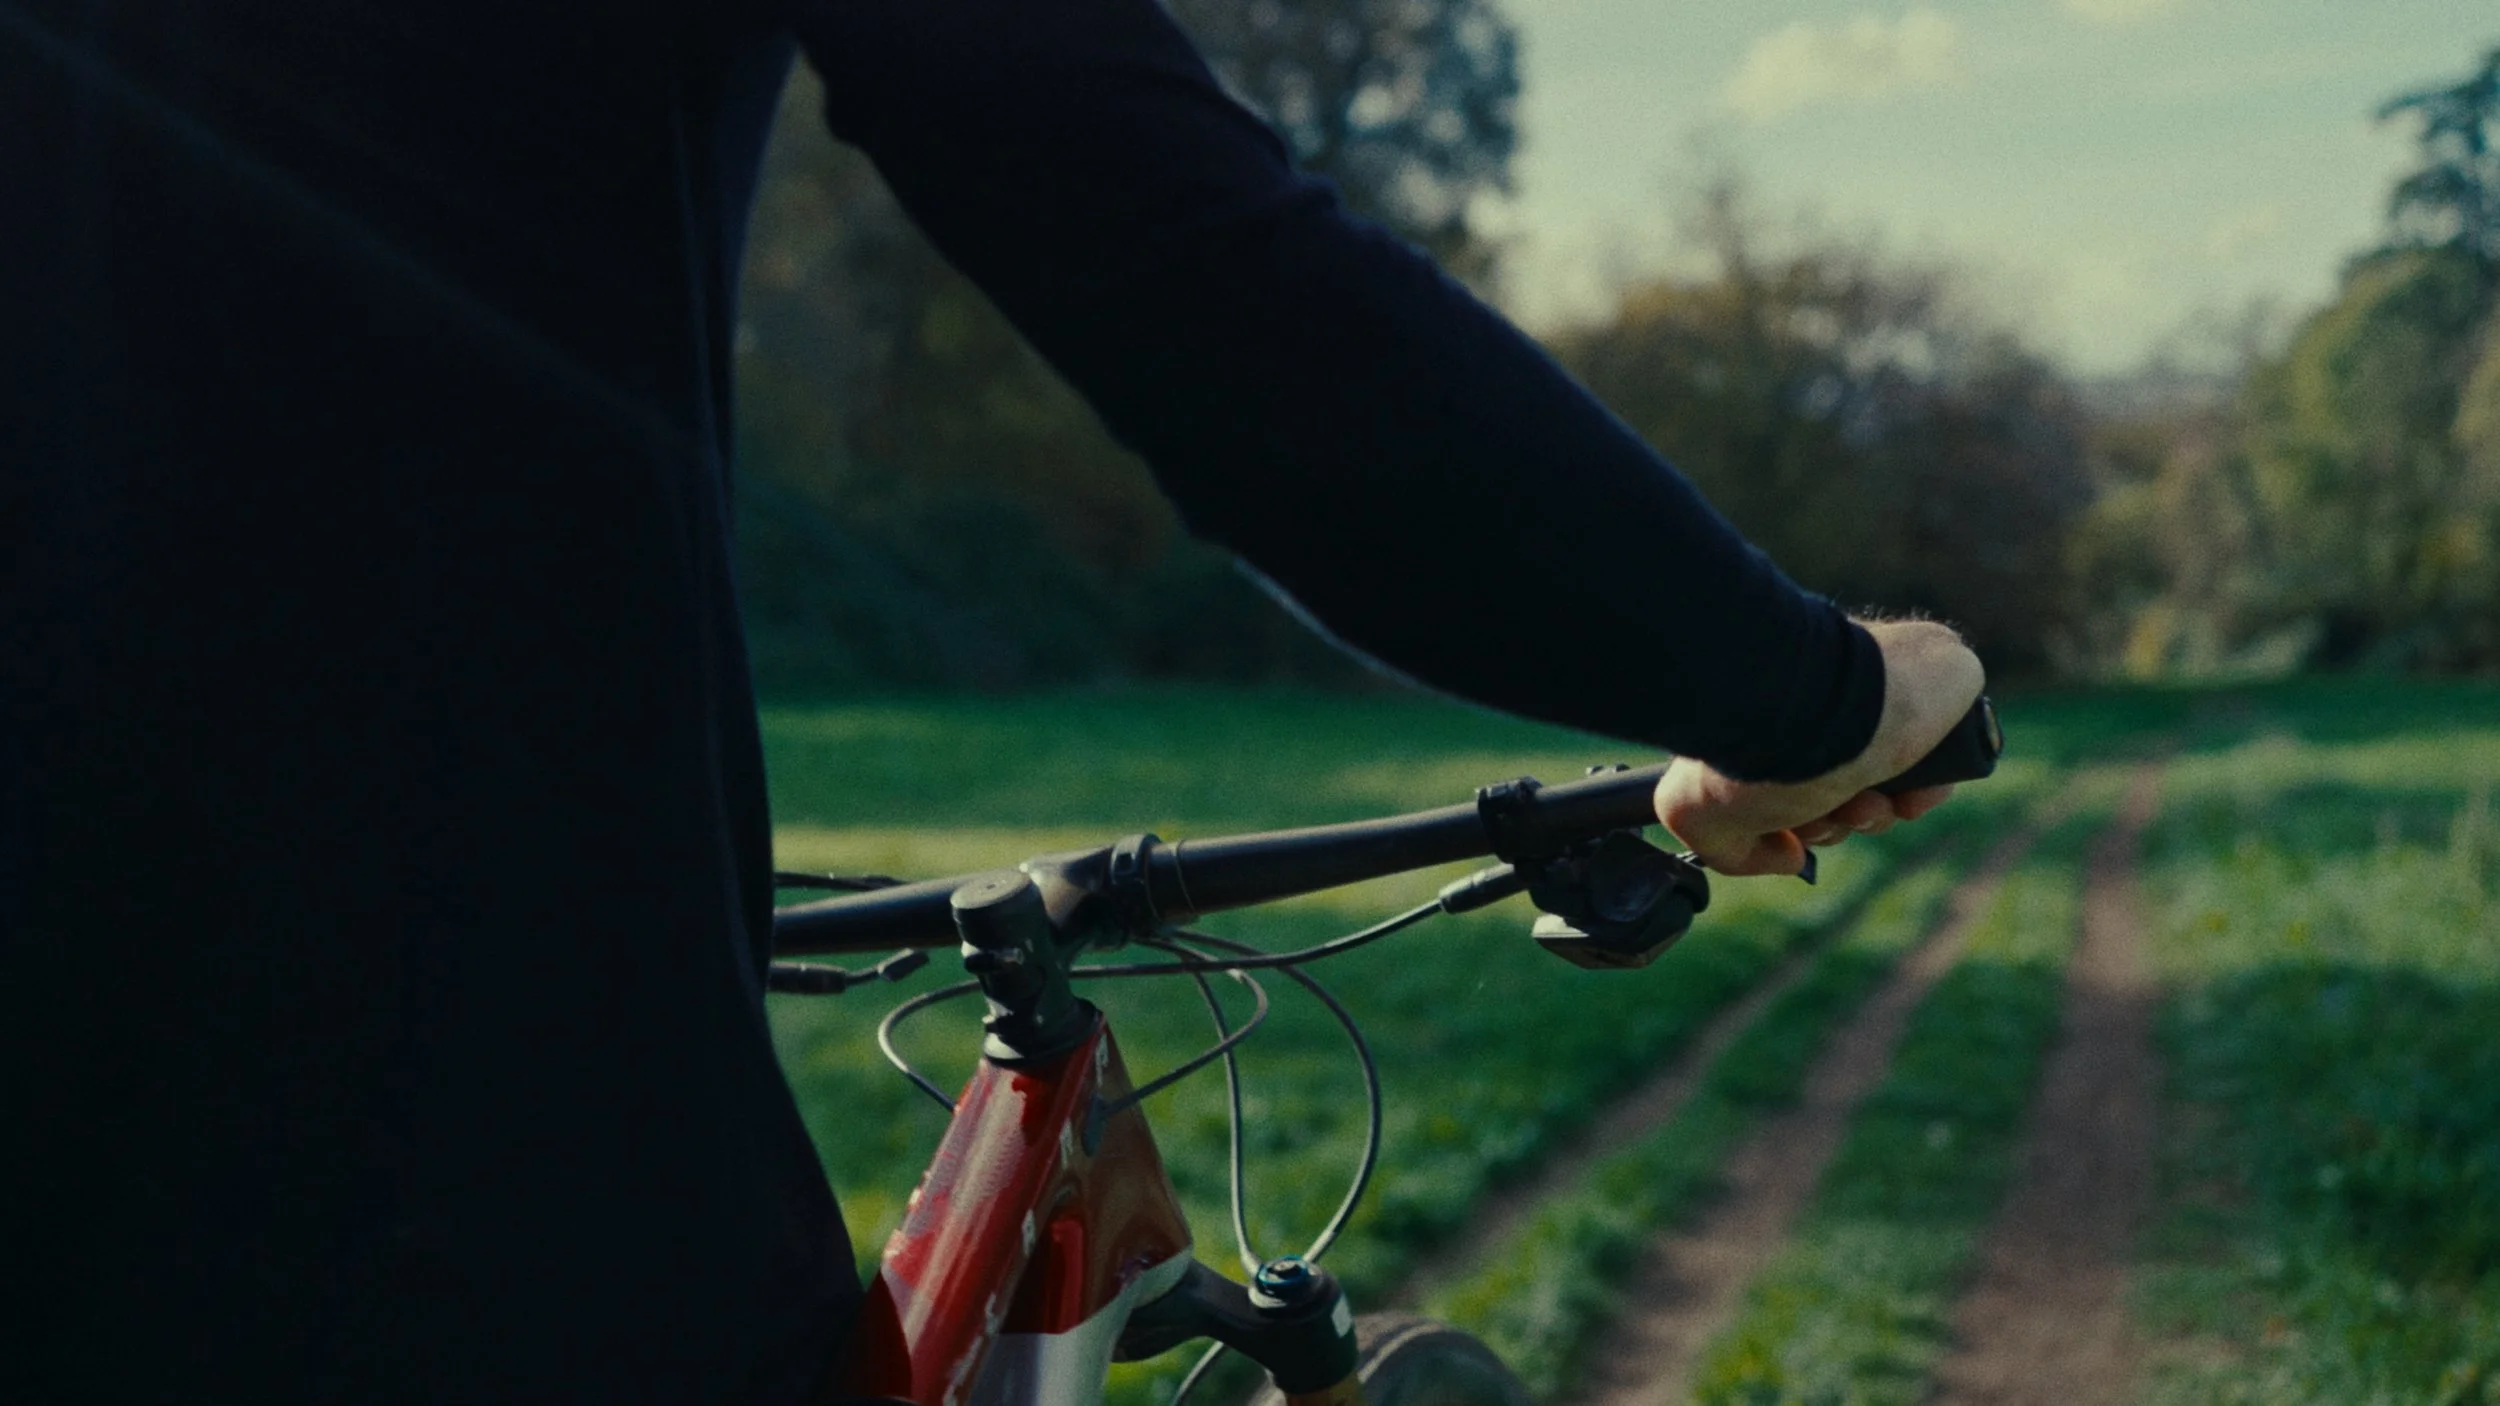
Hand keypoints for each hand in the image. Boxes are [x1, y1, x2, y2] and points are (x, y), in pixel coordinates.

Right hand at [1652, 619, 1983, 876]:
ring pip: (1892, 780)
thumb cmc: (1754, 751)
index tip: (1791, 833)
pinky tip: (1903, 797)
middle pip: (1844, 786)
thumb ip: (1728, 849)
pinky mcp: (1942, 686)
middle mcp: (1832, 703)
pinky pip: (1946, 760)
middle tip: (1822, 811)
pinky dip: (1926, 793)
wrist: (1817, 707)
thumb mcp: (1697, 811)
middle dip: (1835, 819)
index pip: (1801, 778)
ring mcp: (1887, 694)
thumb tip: (1790, 857)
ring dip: (1874, 813)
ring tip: (1859, 798)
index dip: (1803, 820)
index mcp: (1778, 715)